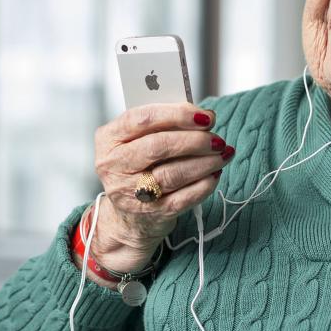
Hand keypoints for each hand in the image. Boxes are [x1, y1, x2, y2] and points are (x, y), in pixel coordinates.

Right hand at [87, 103, 229, 275]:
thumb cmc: (138, 166)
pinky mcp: (152, 214)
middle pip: (158, 146)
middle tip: (216, 138)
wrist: (129, 215)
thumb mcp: (138, 140)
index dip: (176, 114)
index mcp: (108, 139)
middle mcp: (114, 166)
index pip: (141, 119)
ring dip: (205, 162)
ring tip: (223, 153)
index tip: (204, 116)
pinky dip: (204, 184)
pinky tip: (215, 173)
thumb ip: (162, 124)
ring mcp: (131, 193)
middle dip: (194, 140)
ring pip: (173, 173)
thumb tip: (202, 116)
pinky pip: (184, 198)